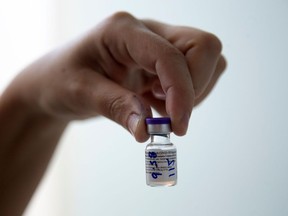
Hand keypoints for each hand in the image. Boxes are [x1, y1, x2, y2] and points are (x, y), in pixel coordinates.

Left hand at [12, 12, 225, 141]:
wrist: (58, 82)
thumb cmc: (61, 81)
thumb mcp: (80, 93)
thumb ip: (116, 107)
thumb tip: (147, 130)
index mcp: (123, 30)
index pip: (169, 55)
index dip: (181, 91)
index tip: (177, 126)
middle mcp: (147, 32)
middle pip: (203, 47)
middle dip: (195, 87)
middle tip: (171, 116)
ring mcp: (158, 45)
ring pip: (206, 60)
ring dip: (193, 92)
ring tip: (159, 107)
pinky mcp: (162, 62)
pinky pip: (196, 74)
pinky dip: (188, 95)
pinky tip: (160, 104)